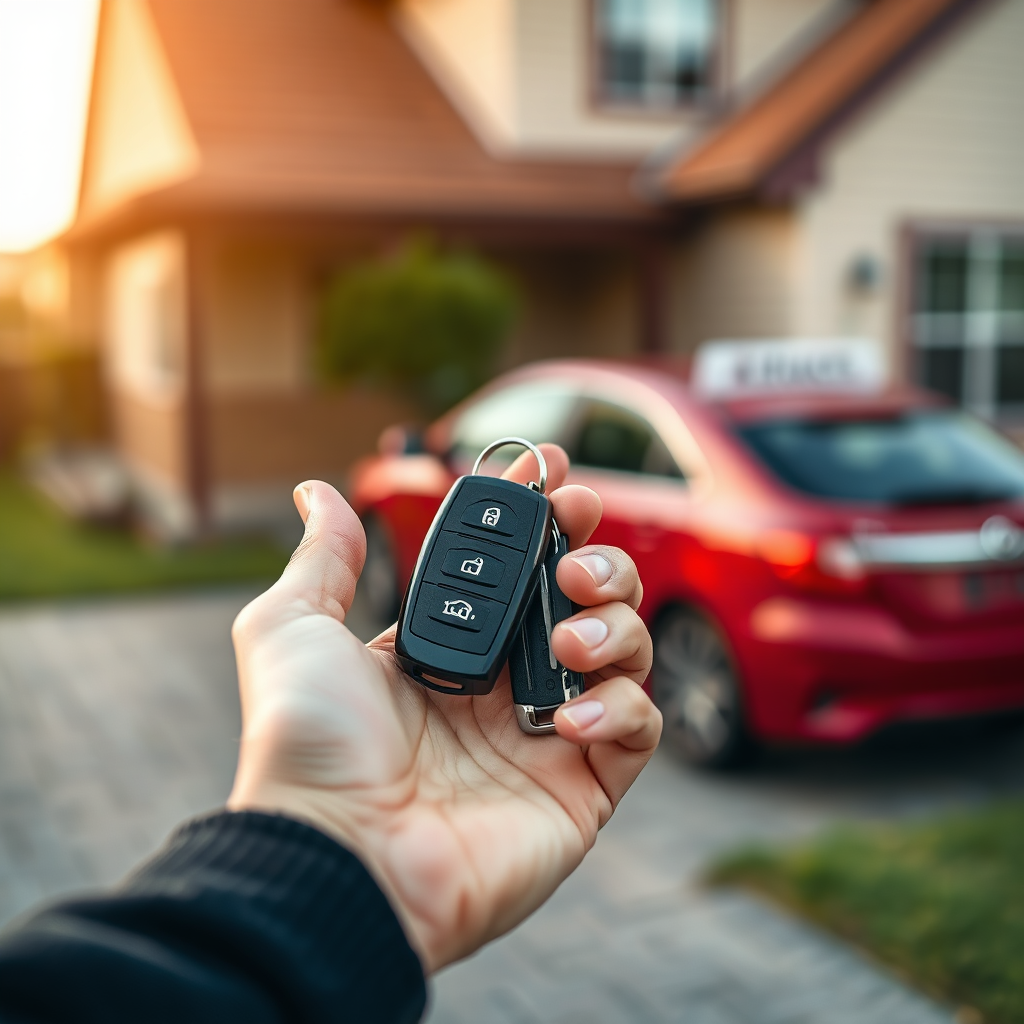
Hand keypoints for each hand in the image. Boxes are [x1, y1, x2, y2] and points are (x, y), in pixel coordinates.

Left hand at [227, 445, 660, 970]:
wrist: (334, 852)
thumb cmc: (306, 743)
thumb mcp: (294, 627)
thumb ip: (324, 557)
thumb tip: (315, 493)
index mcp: (450, 648)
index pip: (516, 569)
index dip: (540, 515)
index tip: (551, 470)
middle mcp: (503, 688)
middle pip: (585, 602)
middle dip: (596, 561)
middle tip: (572, 556)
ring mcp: (546, 738)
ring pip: (626, 653)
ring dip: (613, 624)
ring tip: (564, 638)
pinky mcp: (581, 791)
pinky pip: (639, 729)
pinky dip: (622, 706)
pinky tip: (567, 715)